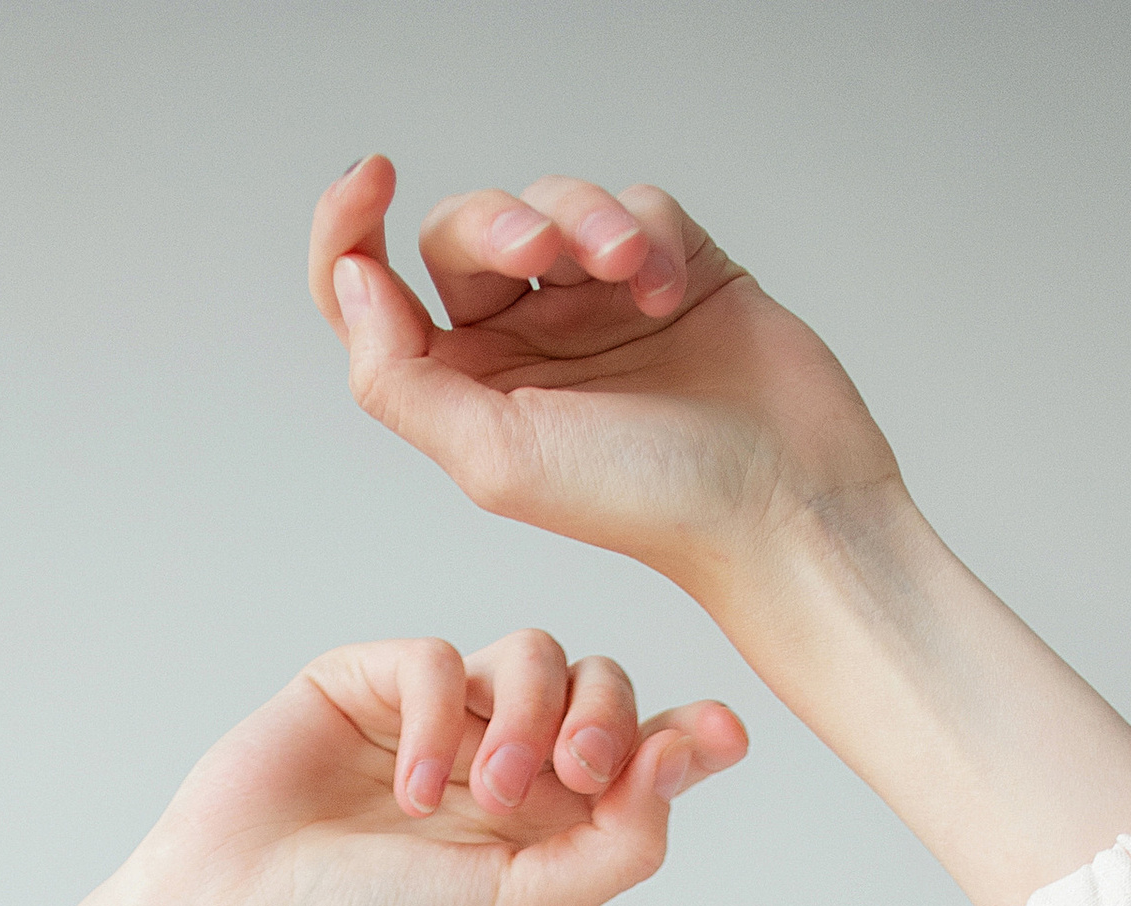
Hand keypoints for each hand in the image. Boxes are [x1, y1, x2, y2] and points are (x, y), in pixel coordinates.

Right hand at [143, 626, 747, 905]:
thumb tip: (691, 759)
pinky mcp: (375, 678)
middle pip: (601, 687)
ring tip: (481, 794)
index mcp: (551, 823)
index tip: (727, 734)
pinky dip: (439, 717)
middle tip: (580, 774)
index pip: (641, 756)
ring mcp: (444, 715)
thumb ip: (620, 844)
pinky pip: (443, 658)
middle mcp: (506, 760)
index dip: (687, 736)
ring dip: (526, 718)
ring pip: (534, 655)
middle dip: (605, 720)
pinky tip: (408, 787)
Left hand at [309, 156, 899, 599]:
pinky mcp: (669, 271)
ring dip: (582, 221)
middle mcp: (522, 346)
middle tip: (541, 252)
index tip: (373, 178)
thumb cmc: (647, 502)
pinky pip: (632, 205)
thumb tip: (351, 282)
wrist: (780, 500)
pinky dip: (646, 233)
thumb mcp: (493, 457)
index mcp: (466, 393)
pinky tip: (672, 290)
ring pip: (550, 205)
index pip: (375, 295)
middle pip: (462, 234)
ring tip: (628, 271)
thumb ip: (400, 376)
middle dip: (496, 225)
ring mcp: (594, 308)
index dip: (351, 227)